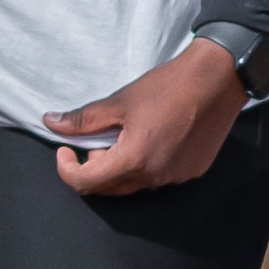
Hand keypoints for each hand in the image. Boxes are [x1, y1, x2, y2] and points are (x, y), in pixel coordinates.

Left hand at [46, 40, 244, 195]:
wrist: (217, 79)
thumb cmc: (167, 87)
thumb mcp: (119, 102)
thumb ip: (83, 120)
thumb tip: (51, 123)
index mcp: (134, 160)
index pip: (86, 183)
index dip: (67, 169)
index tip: (65, 150)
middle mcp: (155, 177)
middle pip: (109, 188)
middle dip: (93, 169)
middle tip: (95, 141)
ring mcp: (176, 177)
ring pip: (134, 184)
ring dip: (119, 167)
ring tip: (123, 137)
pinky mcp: (192, 172)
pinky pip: (158, 177)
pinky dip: (144, 165)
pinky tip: (149, 139)